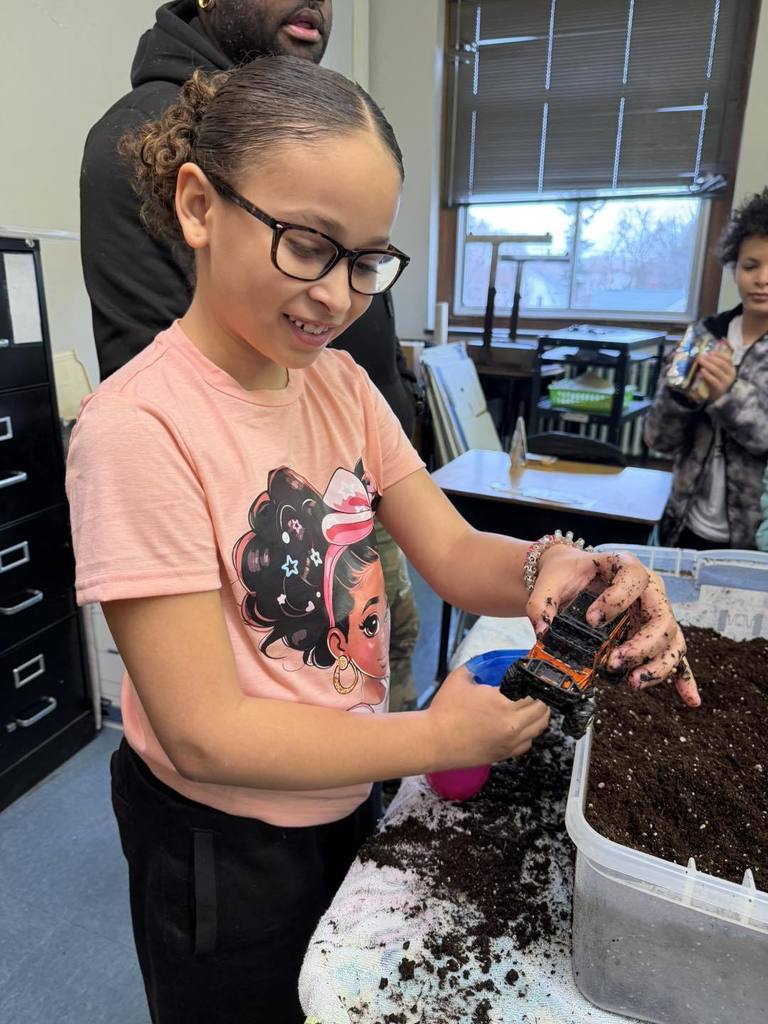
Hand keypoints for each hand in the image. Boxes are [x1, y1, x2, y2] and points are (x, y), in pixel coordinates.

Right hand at [428, 664, 549, 767]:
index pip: (533, 691)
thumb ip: (477, 666)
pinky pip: (528, 743)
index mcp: (502, 702)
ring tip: (534, 707)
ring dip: (540, 715)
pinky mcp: (505, 754)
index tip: (534, 678)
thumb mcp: (460, 678)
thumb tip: (487, 660)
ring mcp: (510, 741)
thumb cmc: (445, 710)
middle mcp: (512, 723)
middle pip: (542, 709)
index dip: (536, 683)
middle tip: (535, 690)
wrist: (435, 741)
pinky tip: (523, 726)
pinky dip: (530, 733)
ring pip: (539, 727)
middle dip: (542, 698)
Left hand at [528, 547, 700, 706]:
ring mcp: (655, 614)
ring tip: (632, 683)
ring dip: (657, 666)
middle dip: (641, 645)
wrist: (573, 576)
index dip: (617, 599)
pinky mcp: (654, 635)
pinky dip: (683, 678)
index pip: (634, 579)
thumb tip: (543, 632)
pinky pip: (676, 657)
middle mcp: (648, 591)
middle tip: (613, 663)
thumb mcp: (549, 582)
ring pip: (672, 640)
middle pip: (662, 618)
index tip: (592, 619)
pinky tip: (689, 699)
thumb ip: (541, 604)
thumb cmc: (566, 574)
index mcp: (625, 567)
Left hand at [696, 347, 734, 401]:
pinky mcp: (720, 388)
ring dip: (707, 364)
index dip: (719, 354)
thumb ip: (715, 363)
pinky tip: (702, 370)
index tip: (710, 352)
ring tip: (700, 361)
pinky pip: (713, 380)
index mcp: (731, 369)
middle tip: (701, 356)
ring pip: (717, 370)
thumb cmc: (715, 382)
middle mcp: (731, 375)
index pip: (728, 359)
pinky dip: (707, 374)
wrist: (715, 397)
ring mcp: (726, 382)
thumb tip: (705, 354)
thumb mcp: (717, 372)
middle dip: (711, 359)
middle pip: (721, 364)